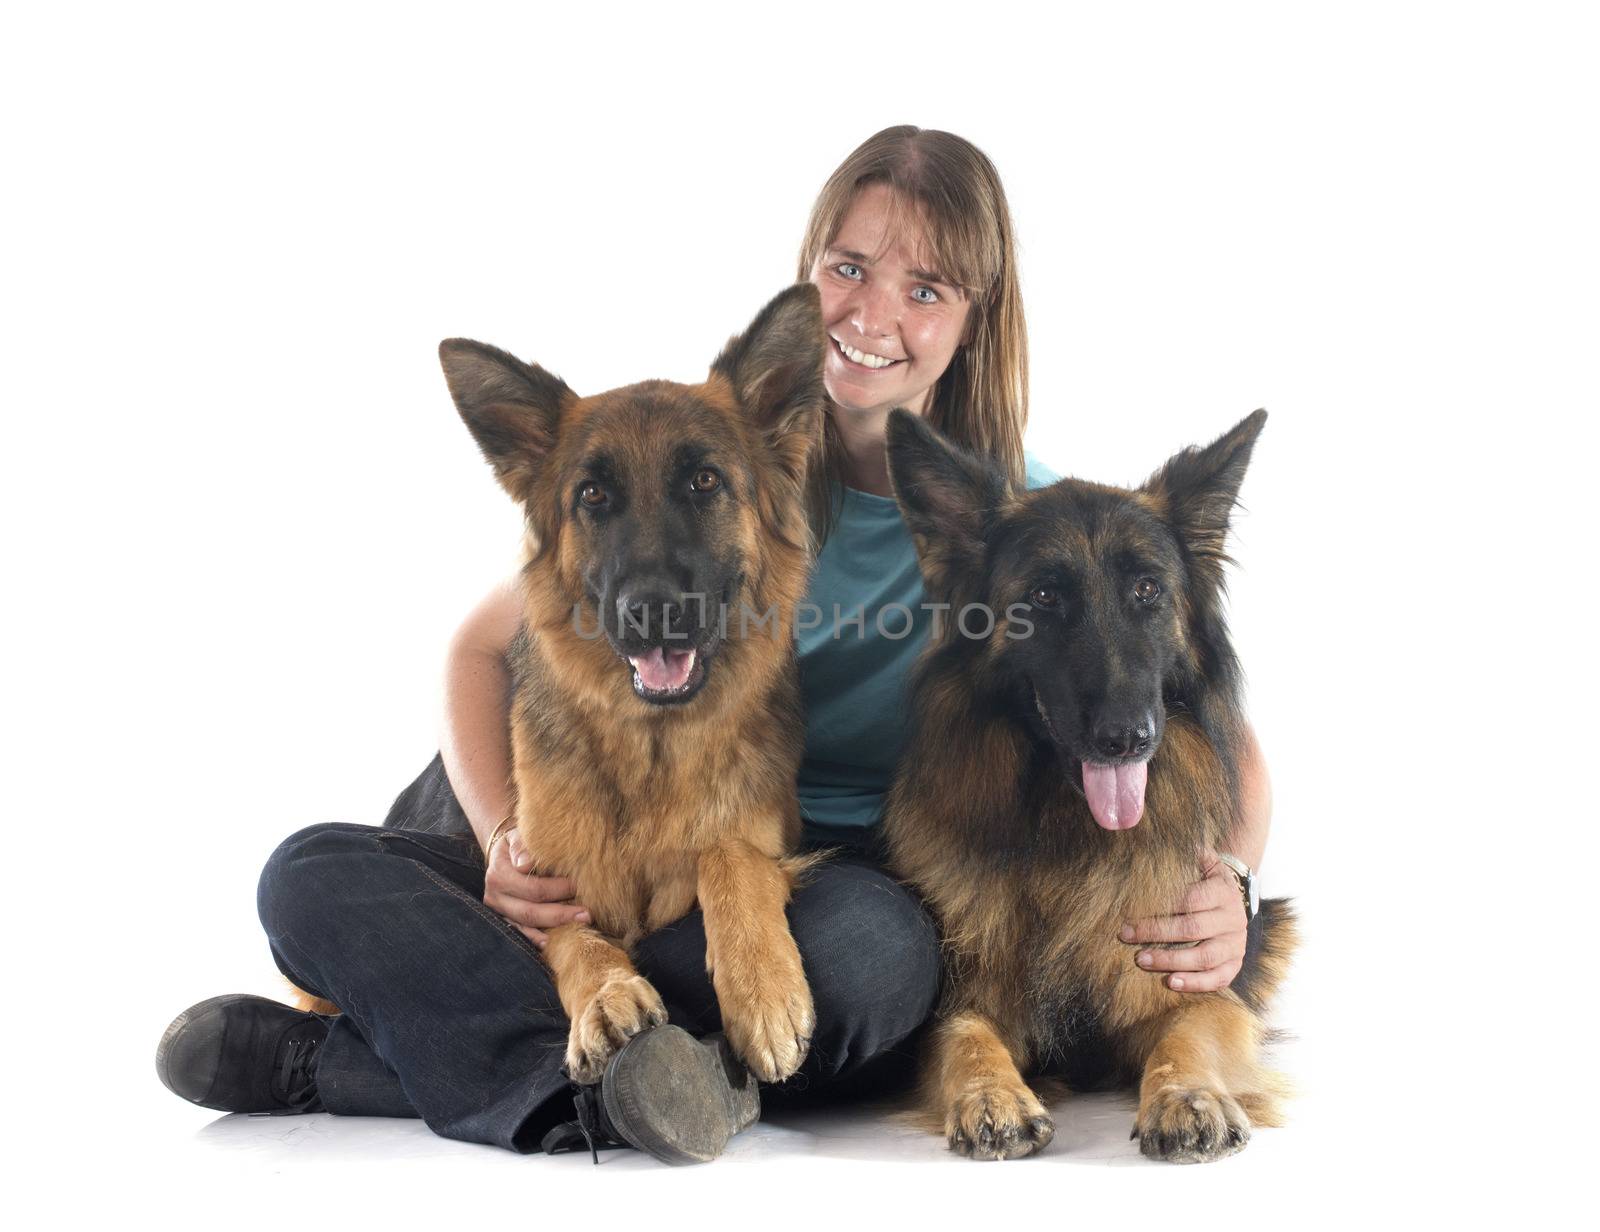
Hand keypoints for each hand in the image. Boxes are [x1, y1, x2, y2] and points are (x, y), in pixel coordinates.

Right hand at [483, 827, 589, 948]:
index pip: (534, 887)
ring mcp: (498, 911)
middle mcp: (495, 896)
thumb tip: (525, 864)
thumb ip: (523, 846)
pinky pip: (520, 932)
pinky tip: (552, 943)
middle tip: (587, 913)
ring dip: (554, 926)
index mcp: (499, 874)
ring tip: (580, 924)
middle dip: (561, 913)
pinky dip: (536, 939)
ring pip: (527, 924)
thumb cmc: (519, 843)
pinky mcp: (503, 920)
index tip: (581, 887)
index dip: (559, 888)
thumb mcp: (519, 836)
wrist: (504, 852)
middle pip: (531, 910)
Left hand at [1118, 849, 1246, 992]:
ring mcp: (1236, 943)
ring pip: (1205, 957)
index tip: (1129, 915)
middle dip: (1156, 934)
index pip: (1189, 900)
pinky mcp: (1235, 963)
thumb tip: (1148, 839)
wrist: (1232, 896)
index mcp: (1222, 890)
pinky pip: (1219, 978)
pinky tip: (1172, 982)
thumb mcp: (1200, 860)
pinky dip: (1197, 983)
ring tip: (1142, 960)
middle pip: (1193, 928)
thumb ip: (1182, 852)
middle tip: (1126, 936)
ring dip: (1171, 961)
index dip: (1157, 908)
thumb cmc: (1203, 878)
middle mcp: (1233, 918)